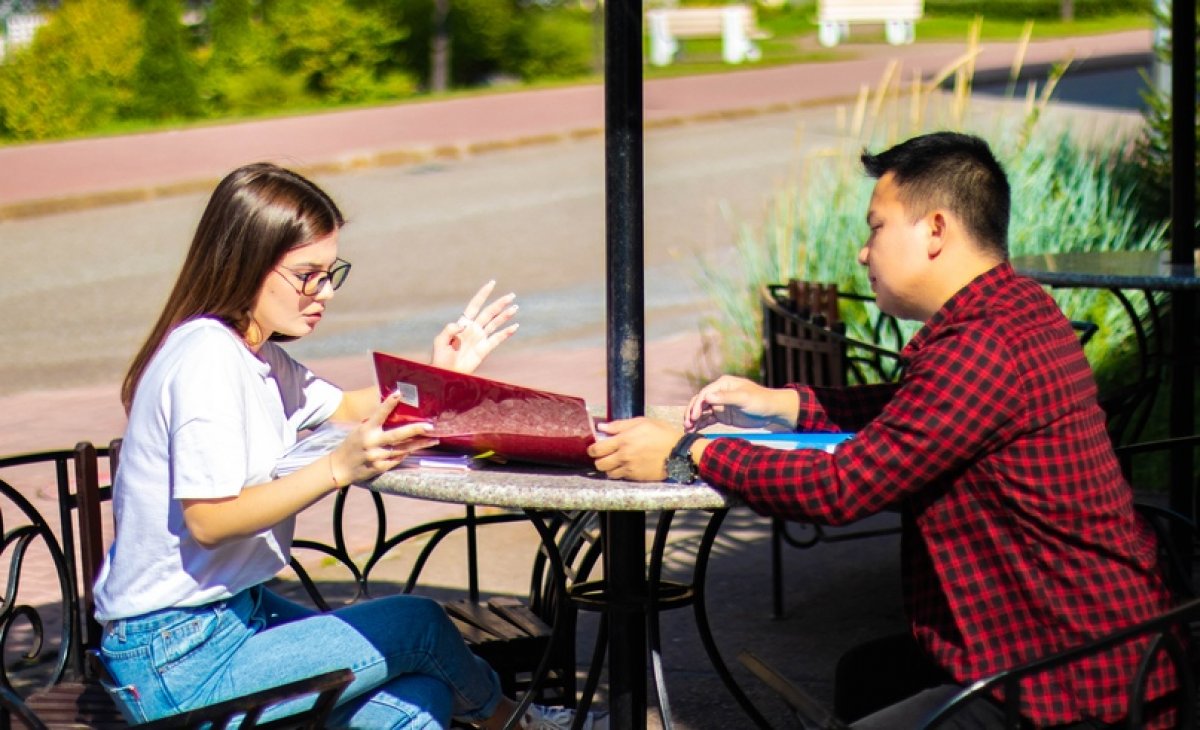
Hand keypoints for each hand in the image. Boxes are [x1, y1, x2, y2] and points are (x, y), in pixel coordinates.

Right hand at [329, 392, 440, 485]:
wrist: (340, 467)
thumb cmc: (353, 444)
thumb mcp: (360, 429)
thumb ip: (375, 422)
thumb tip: (392, 407)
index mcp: (366, 429)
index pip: (379, 414)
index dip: (388, 403)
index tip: (399, 393)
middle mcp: (371, 442)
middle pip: (397, 435)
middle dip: (415, 430)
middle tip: (430, 426)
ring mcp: (376, 456)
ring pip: (402, 449)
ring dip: (419, 444)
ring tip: (434, 439)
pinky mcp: (380, 467)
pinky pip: (398, 459)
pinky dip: (407, 454)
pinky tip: (417, 449)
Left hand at [431, 280, 519, 372]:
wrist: (446, 372)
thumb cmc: (441, 357)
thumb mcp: (440, 341)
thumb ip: (449, 330)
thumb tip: (460, 324)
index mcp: (463, 323)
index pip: (475, 305)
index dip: (483, 294)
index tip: (492, 283)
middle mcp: (474, 328)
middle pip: (489, 312)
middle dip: (500, 303)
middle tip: (511, 295)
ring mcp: (480, 338)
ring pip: (495, 323)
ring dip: (505, 315)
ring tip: (515, 307)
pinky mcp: (485, 349)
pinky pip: (498, 339)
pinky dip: (506, 333)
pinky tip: (515, 326)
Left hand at [588, 417, 683, 481]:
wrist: (678, 452)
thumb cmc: (662, 433)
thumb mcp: (642, 422)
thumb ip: (620, 425)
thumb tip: (601, 427)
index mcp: (623, 440)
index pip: (597, 449)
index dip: (592, 449)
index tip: (593, 448)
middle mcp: (623, 456)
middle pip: (599, 464)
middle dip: (598, 460)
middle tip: (603, 456)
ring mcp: (629, 468)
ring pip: (608, 473)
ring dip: (609, 468)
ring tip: (614, 462)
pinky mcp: (636, 477)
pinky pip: (621, 478)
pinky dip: (620, 473)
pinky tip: (625, 466)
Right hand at [684, 375, 798, 430]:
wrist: (771, 411)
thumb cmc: (760, 401)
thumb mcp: (744, 398)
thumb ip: (726, 398)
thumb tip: (707, 397)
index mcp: (722, 385)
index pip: (704, 394)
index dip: (697, 405)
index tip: (693, 417)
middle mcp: (718, 393)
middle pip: (700, 402)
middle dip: (691, 413)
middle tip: (687, 424)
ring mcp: (720, 405)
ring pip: (701, 412)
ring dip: (693, 420)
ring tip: (687, 430)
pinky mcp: (722, 415)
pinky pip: (708, 419)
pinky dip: (700, 424)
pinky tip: (694, 431)